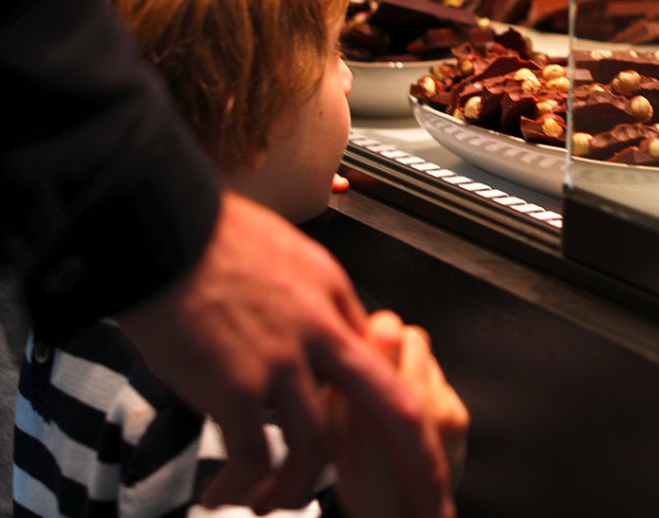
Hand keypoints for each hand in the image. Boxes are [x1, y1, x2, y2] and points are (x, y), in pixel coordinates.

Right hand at [118, 191, 452, 517]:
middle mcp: (320, 330)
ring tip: (270, 501)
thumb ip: (310, 298)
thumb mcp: (287, 252)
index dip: (394, 410)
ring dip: (298, 488)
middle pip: (391, 408)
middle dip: (420, 466)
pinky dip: (242, 487)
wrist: (165, 228)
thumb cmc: (212, 236)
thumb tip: (317, 337)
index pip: (381, 364)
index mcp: (334, 295)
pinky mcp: (237, 388)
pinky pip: (256, 458)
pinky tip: (222, 493)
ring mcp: (282, 362)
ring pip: (318, 447)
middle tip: (431, 507)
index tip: (402, 445)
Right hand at [330, 312, 468, 517]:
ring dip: (411, 366)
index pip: (386, 328)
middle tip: (377, 368)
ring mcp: (445, 409)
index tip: (363, 341)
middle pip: (412, 335)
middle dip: (393, 346)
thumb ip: (342, 382)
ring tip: (393, 395)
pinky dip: (427, 388)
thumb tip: (350, 333)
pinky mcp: (461, 418)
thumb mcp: (335, 430)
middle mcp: (418, 403)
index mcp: (376, 407)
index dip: (372, 331)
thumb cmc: (362, 486)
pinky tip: (413, 413)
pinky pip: (442, 381)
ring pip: (428, 357)